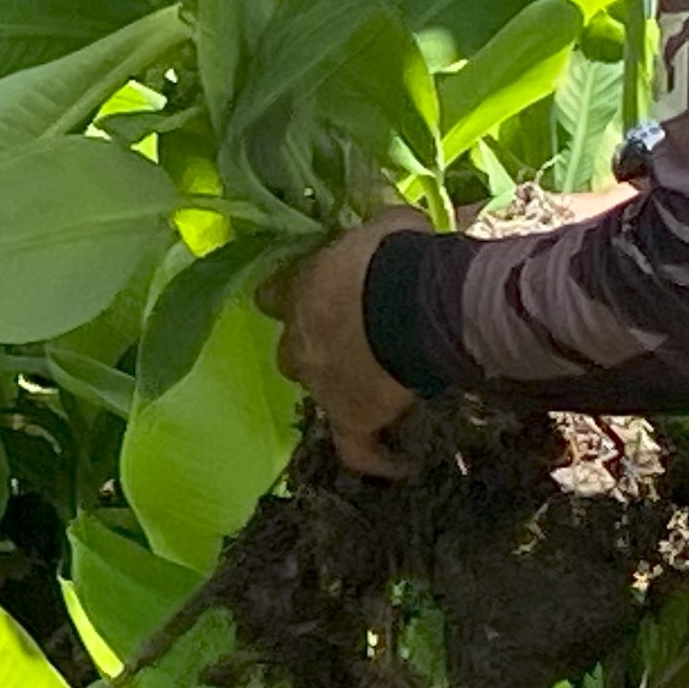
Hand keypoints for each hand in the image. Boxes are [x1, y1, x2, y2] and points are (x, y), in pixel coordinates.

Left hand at [262, 209, 430, 480]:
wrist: (416, 302)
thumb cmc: (397, 254)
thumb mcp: (384, 224)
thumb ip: (374, 228)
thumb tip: (391, 223)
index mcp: (296, 290)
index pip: (272, 294)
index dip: (291, 295)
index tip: (314, 293)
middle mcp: (296, 340)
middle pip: (289, 350)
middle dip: (313, 345)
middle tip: (351, 340)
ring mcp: (319, 383)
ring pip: (317, 393)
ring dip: (340, 389)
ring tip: (376, 389)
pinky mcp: (350, 417)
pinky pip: (357, 449)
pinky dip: (375, 457)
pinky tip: (396, 464)